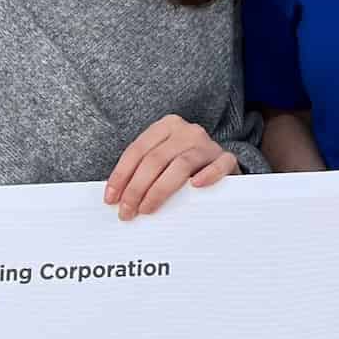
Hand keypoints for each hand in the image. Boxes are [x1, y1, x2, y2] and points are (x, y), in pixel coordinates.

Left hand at [105, 114, 236, 219]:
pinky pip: (218, 165)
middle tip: (128, 212)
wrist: (223, 167)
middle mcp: (187, 131)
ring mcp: (208, 144)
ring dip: (159, 190)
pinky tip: (196, 187)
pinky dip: (207, 175)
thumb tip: (118, 199)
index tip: (111, 199)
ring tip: (147, 209)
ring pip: (180, 165)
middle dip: (136, 188)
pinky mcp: (227, 159)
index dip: (121, 176)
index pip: (137, 150)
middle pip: (155, 159)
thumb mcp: (163, 162)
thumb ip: (145, 172)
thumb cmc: (187, 169)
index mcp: (166, 127)